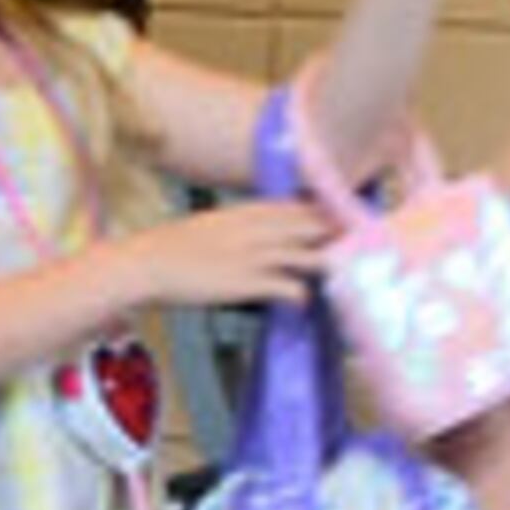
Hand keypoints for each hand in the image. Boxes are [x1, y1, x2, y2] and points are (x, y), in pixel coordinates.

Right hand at [121, 196, 335, 311]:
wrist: (148, 263)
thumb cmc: (175, 247)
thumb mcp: (215, 224)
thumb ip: (245, 225)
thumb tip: (268, 231)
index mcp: (248, 210)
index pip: (301, 206)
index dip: (328, 214)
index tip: (347, 222)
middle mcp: (258, 228)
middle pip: (314, 226)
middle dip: (339, 237)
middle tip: (361, 249)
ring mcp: (256, 255)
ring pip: (311, 255)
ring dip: (328, 265)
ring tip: (340, 278)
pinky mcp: (248, 282)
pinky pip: (291, 287)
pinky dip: (303, 295)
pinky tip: (303, 302)